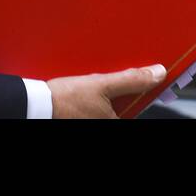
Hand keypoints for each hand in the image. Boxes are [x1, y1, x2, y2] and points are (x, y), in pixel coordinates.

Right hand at [47, 63, 167, 117]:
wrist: (37, 102)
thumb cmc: (65, 98)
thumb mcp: (102, 84)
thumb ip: (132, 80)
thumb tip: (157, 73)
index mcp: (114, 121)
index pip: (136, 108)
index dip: (140, 92)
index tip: (144, 78)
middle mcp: (105, 122)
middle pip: (123, 104)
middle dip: (120, 90)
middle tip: (110, 80)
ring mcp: (94, 119)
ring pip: (110, 103)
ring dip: (109, 91)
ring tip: (97, 82)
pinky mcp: (84, 116)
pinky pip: (99, 104)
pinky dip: (98, 95)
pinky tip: (89, 87)